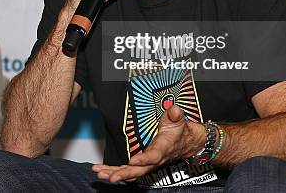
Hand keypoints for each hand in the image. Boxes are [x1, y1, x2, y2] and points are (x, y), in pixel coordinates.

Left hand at [91, 105, 205, 182]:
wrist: (185, 143)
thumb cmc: (179, 131)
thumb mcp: (178, 120)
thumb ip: (175, 115)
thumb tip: (174, 110)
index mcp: (164, 148)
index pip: (154, 156)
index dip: (144, 160)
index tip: (133, 160)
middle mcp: (154, 160)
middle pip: (139, 170)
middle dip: (124, 174)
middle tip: (110, 176)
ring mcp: (147, 163)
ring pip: (130, 173)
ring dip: (115, 174)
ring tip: (100, 173)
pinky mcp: (140, 164)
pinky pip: (127, 170)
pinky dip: (114, 171)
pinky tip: (102, 172)